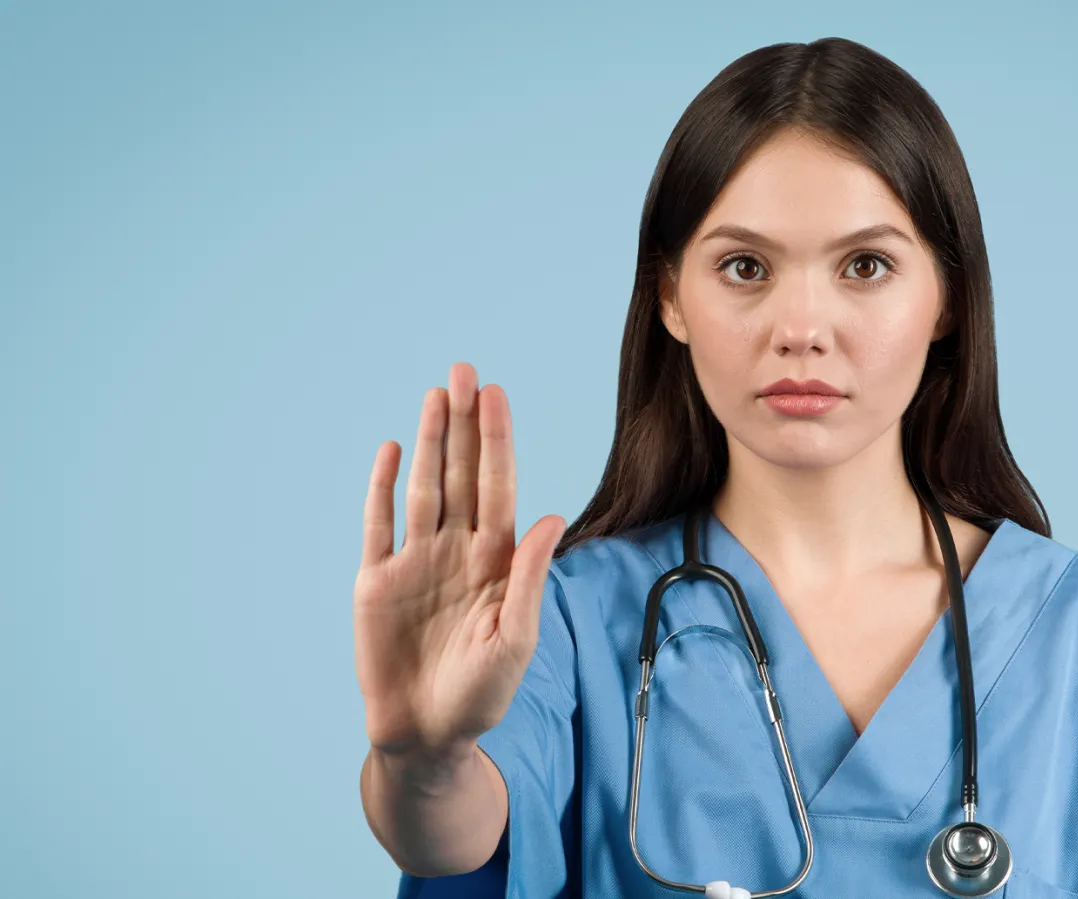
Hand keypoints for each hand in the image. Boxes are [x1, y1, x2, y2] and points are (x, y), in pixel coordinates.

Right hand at [353, 362, 564, 756]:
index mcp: (496, 561)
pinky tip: (391, 451)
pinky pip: (379, 524)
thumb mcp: (515, 638)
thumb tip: (551, 517)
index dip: (497, 441)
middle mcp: (457, 551)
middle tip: (465, 370)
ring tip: (436, 394)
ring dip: (428, 442)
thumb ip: (529, 577)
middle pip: (461, 474)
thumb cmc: (481, 694)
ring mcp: (416, 562)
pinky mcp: (376, 581)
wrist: (427, 735)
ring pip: (424, 487)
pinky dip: (382, 488)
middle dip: (464, 423)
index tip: (497, 395)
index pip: (499, 487)